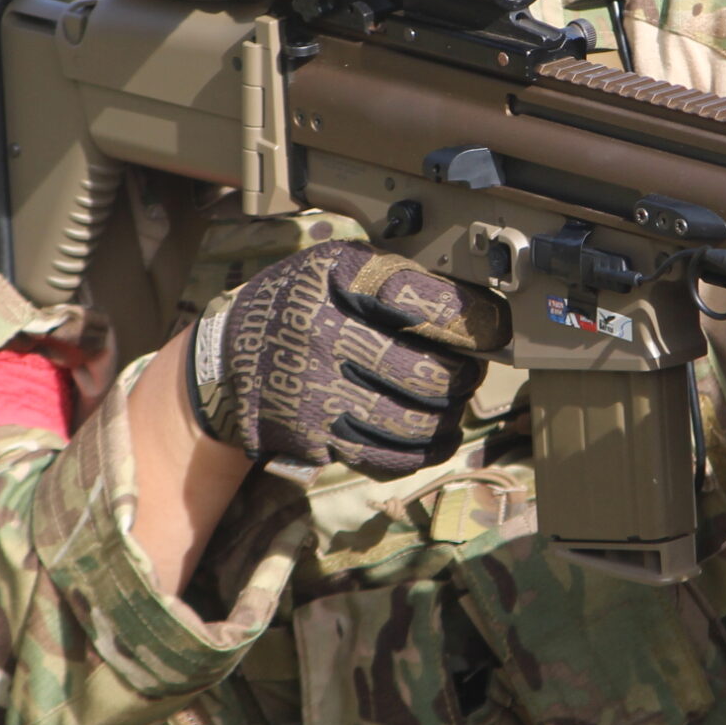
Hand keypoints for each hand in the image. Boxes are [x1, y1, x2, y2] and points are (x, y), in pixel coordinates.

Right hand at [189, 240, 509, 475]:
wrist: (229, 358)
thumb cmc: (302, 304)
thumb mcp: (336, 267)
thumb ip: (397, 277)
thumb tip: (479, 306)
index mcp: (333, 280)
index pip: (418, 301)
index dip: (469, 320)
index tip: (496, 329)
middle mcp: (321, 334)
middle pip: (426, 374)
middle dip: (463, 377)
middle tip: (469, 371)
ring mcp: (315, 392)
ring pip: (414, 423)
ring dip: (449, 418)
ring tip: (453, 404)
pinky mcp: (313, 436)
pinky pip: (387, 457)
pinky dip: (422, 451)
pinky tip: (433, 436)